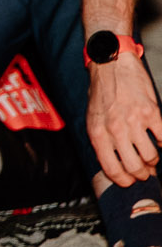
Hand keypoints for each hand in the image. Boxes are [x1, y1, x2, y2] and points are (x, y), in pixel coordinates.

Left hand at [89, 54, 161, 185]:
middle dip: (142, 175)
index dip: (123, 181)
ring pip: (151, 156)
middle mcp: (115, 130)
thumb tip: (115, 162)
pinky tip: (159, 139)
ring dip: (154, 161)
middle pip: (134, 167)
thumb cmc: (101, 92)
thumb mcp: (92, 119)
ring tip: (152, 157)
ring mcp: (135, 121)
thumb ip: (102, 141)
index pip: (111, 169)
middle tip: (145, 172)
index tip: (129, 182)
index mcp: (98, 134)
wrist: (111, 65)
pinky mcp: (152, 112)